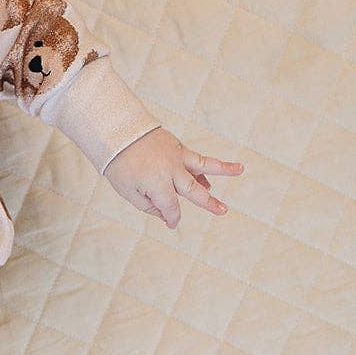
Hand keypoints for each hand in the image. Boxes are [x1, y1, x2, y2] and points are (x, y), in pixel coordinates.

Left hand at [103, 128, 243, 228]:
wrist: (115, 131)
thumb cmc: (118, 164)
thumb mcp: (127, 191)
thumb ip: (148, 205)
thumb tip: (166, 214)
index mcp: (157, 183)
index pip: (171, 206)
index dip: (172, 217)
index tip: (171, 224)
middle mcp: (170, 170)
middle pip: (193, 189)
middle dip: (208, 202)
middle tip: (223, 210)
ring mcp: (175, 156)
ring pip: (203, 164)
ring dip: (223, 168)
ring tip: (240, 169)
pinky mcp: (176, 146)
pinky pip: (194, 157)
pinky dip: (203, 166)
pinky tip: (209, 177)